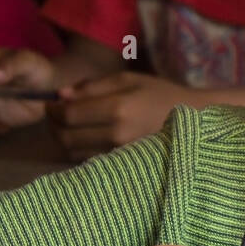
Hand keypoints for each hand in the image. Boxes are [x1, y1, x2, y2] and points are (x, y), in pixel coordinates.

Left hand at [46, 71, 199, 160]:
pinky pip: (87, 161)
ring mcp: (120, 154)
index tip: (50, 103)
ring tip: (68, 126)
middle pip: (65, 137)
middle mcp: (116, 135)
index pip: (68, 115)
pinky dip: (77, 150)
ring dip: (63, 139)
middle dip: (53, 126)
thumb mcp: (128, 79)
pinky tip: (84, 138)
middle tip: (55, 116)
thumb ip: (93, 86)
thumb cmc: (160, 94)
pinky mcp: (122, 166)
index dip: (52, 110)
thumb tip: (60, 95)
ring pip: (72, 153)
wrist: (193, 121)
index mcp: (118, 108)